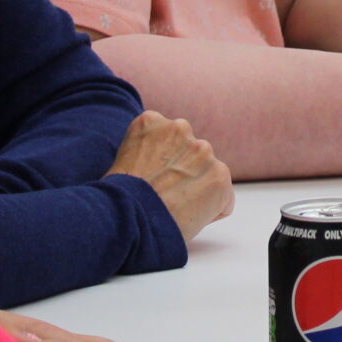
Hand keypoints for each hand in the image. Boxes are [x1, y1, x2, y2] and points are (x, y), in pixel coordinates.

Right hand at [108, 112, 232, 238]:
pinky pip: (224, 200)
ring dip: (198, 191)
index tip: (153, 181)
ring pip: (209, 175)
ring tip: (175, 209)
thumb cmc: (117, 200)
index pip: (171, 141)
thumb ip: (149, 154)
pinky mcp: (219, 175)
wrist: (125, 219)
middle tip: (166, 196)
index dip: (163, 167)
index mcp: (151, 122)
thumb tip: (164, 170)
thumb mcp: (123, 160)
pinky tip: (188, 217)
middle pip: (192, 155)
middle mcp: (180, 128)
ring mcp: (202, 150)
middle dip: (185, 174)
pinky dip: (212, 212)